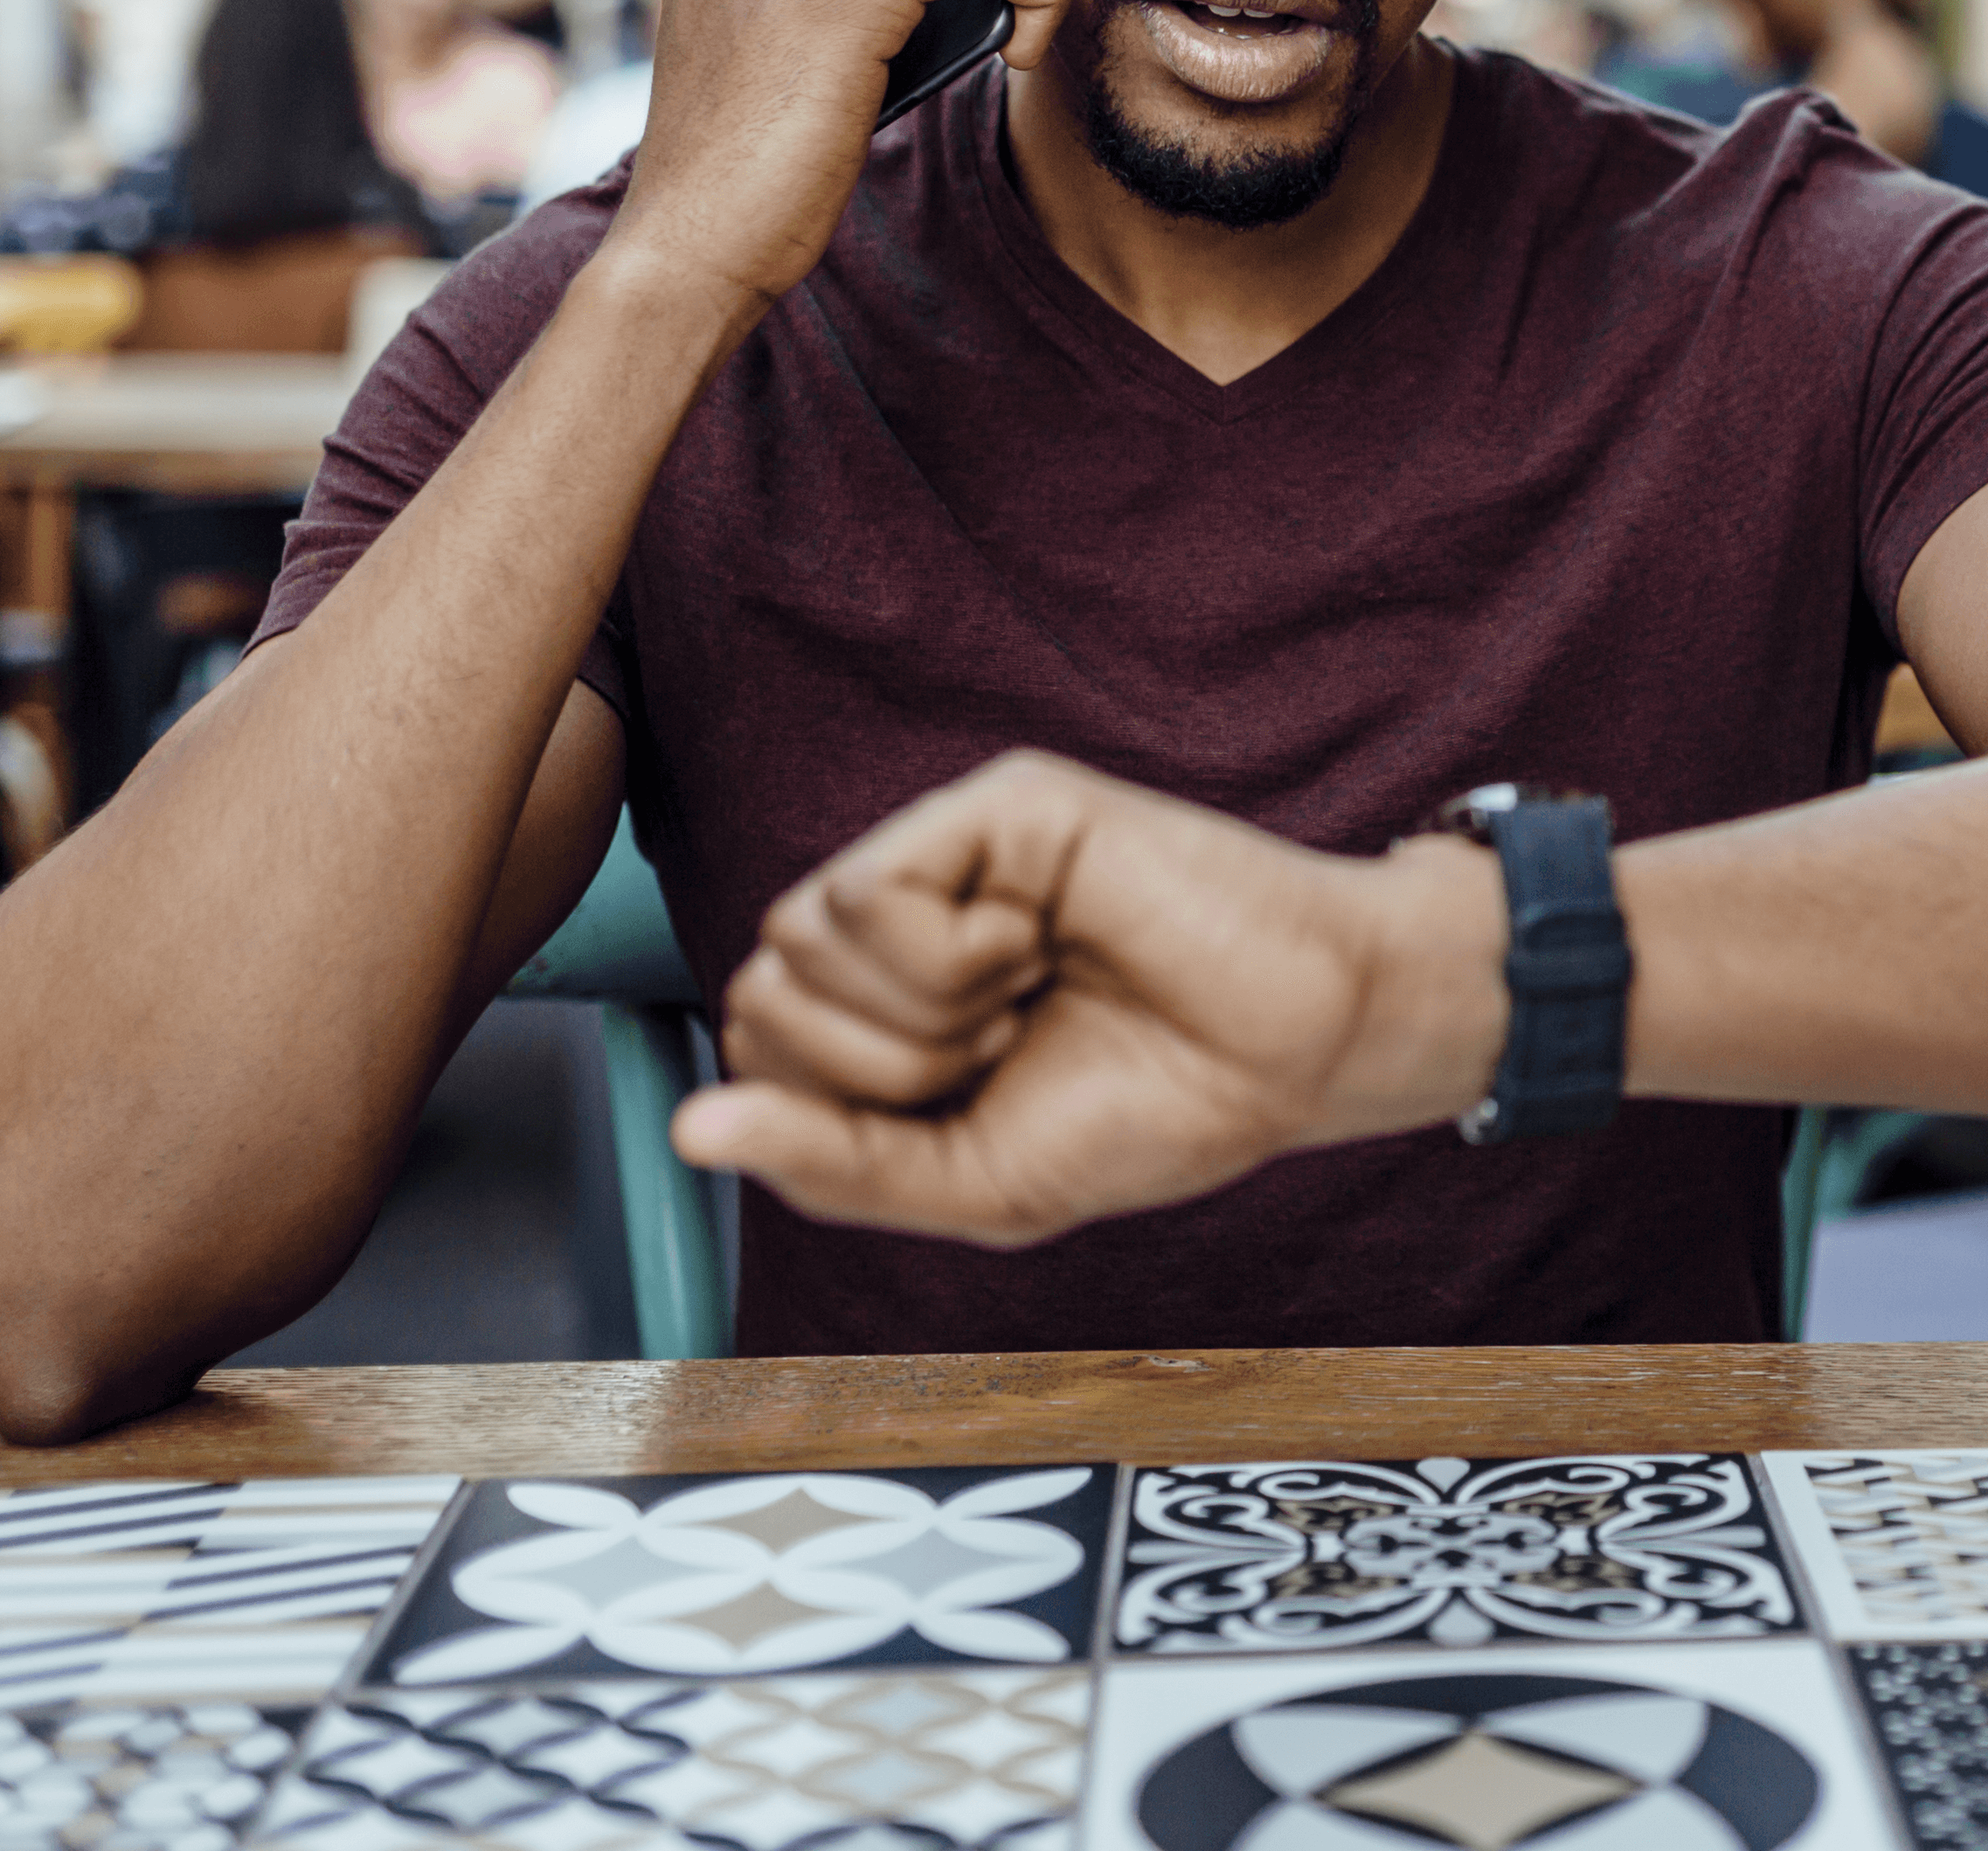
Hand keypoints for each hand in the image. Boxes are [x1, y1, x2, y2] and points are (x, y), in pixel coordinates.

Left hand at [670, 752, 1508, 1244]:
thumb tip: (689, 1132)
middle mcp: (903, 914)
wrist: (1298, 1048)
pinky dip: (944, 961)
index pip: (758, 1045)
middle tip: (1004, 1049)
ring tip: (1025, 995)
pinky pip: (867, 892)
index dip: (842, 1110)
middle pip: (760, 995)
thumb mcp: (972, 1181)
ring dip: (919, 1017)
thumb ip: (831, 1163)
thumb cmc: (1154, 1107)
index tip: (970, 1103)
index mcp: (890, 1000)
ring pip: (798, 936)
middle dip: (880, 1072)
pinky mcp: (994, 805)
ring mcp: (945, 849)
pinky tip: (1034, 943)